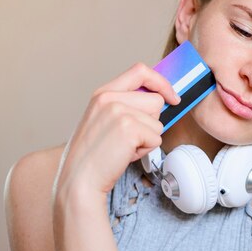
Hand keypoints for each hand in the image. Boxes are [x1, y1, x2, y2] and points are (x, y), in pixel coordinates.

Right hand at [55, 62, 179, 201]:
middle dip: (151, 121)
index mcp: (103, 93)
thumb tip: (160, 99)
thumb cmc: (94, 155)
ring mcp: (119, 111)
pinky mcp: (129, 128)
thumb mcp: (104, 119)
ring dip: (147, 138)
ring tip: (124, 147)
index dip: (161, 82)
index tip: (172, 97)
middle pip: (156, 99)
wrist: (79, 180)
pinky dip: (145, 150)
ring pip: (158, 121)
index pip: (140, 71)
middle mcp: (110, 98)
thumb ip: (125, 105)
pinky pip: (157, 138)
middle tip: (129, 137)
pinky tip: (125, 155)